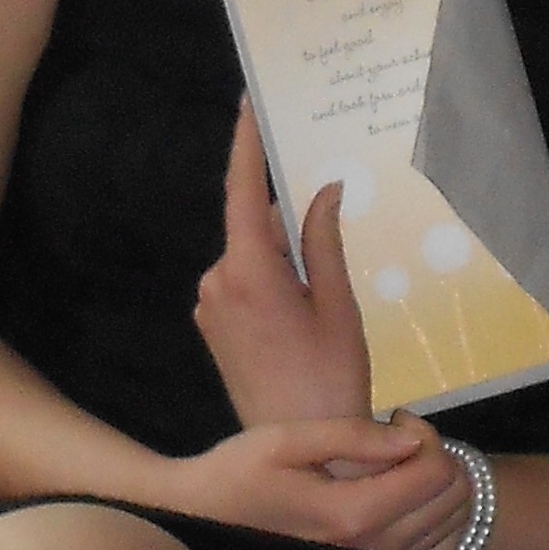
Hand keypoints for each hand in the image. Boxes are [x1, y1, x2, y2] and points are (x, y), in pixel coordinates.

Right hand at [162, 412, 473, 549]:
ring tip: (391, 462)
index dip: (425, 433)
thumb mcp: (286, 440)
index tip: (393, 417)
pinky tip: (395, 493)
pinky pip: (433, 546)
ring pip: (450, 524)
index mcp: (352, 514)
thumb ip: (352, 437)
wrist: (200, 522)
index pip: (435, 471)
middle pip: (452, 497)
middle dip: (434, 454)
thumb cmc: (235, 473)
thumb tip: (410, 438)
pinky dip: (430, 514)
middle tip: (394, 435)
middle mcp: (372, 548)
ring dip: (433, 483)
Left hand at [196, 108, 375, 429]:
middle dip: (287, 213)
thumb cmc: (328, 377)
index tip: (249, 102)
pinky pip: (245, 281)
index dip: (246, 143)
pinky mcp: (214, 326)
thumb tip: (323, 191)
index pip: (241, 190)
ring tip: (327, 277)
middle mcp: (217, 282)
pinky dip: (273, 277)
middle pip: (252, 224)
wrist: (301, 447)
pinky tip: (308, 301)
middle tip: (328, 195)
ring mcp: (210, 306)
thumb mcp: (337, 304)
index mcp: (248, 271)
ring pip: (251, 254)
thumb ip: (324, 240)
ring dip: (284, 252)